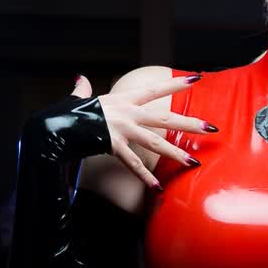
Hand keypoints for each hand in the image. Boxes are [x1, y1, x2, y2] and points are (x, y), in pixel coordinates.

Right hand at [64, 72, 210, 190]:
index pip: (154, 90)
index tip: (195, 80)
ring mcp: (122, 131)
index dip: (174, 84)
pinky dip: (145, 177)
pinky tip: (158, 188)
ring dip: (175, 154)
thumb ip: (83, 90)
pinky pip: (133, 165)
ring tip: (194, 162)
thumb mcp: (79, 99)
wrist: (56, 125)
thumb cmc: (68, 113)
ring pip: (155, 142)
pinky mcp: (114, 147)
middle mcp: (127, 114)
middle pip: (164, 118)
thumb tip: (79, 79)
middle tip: (210, 128)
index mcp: (122, 100)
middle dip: (188, 124)